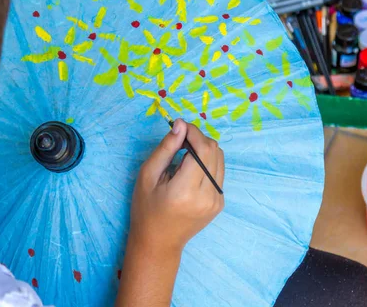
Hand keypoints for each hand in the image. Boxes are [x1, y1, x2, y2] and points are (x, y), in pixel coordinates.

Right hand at [128, 119, 224, 254]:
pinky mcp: (220, 203)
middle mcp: (207, 196)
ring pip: (220, 158)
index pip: (203, 149)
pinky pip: (219, 171)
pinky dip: (208, 163)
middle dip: (198, 138)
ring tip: (184, 156)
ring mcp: (217, 200)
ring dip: (204, 149)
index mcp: (186, 190)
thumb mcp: (148, 175)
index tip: (180, 126)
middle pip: (214, 150)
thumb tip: (180, 124)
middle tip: (180, 140)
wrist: (158, 242)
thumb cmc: (146, 209)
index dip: (193, 132)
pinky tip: (191, 170)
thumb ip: (166, 148)